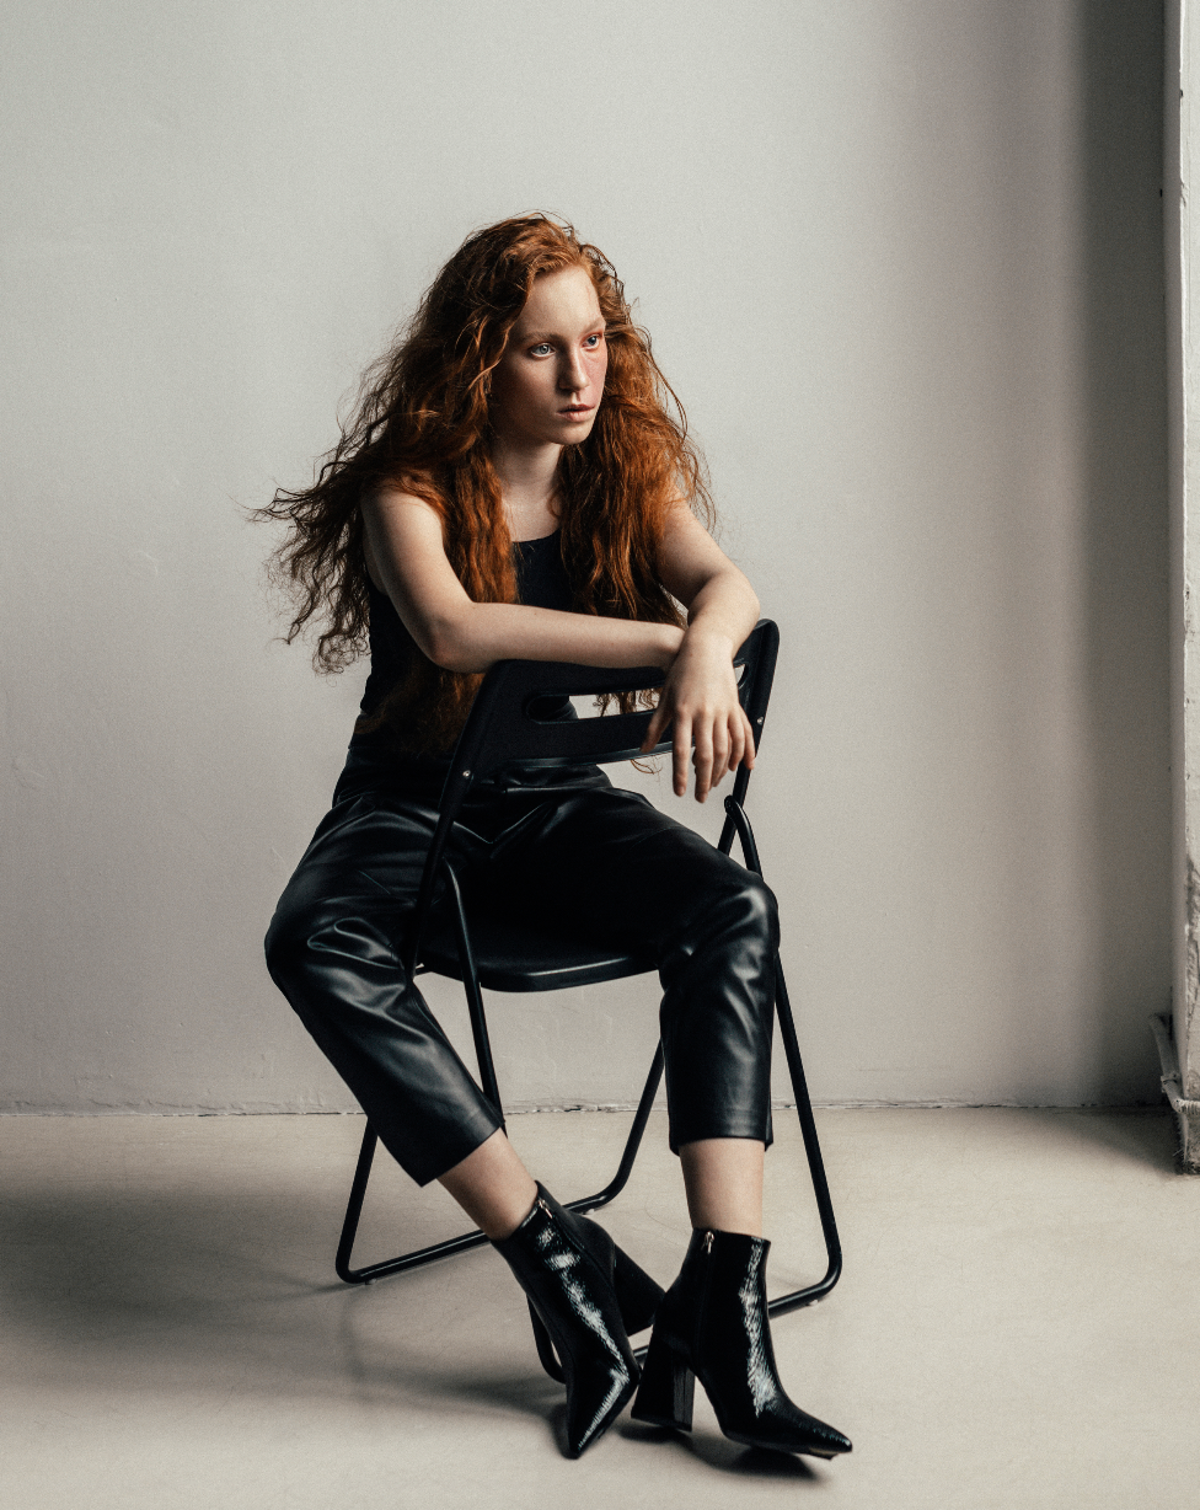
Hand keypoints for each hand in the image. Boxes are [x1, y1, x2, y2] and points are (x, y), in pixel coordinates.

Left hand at [641, 629, 755, 801]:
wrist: (705, 648)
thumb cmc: (683, 671)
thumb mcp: (664, 698)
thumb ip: (655, 727)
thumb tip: (643, 748)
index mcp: (683, 712)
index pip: (682, 751)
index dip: (682, 774)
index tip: (681, 791)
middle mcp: (704, 713)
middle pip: (707, 755)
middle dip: (703, 780)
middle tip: (699, 796)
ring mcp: (722, 710)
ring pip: (725, 749)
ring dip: (720, 771)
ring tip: (712, 784)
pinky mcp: (734, 707)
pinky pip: (741, 735)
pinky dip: (742, 753)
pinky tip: (738, 766)